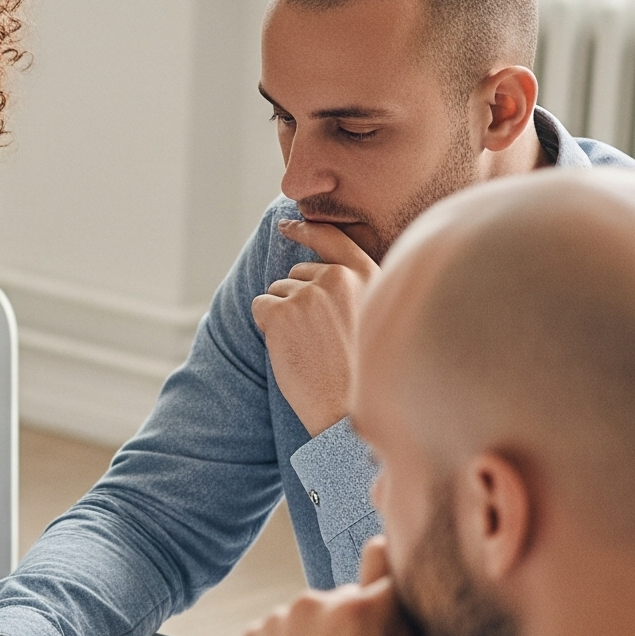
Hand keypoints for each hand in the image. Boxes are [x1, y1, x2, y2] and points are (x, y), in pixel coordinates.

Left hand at [249, 219, 374, 436]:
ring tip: (310, 348)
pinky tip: (289, 348)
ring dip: (284, 317)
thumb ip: (354, 292)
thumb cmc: (364, 373)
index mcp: (368, 277)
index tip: (287, 225)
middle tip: (318, 338)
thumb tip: (317, 273)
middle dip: (298, 300)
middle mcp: (338, 278)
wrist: (349, 409)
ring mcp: (307, 293)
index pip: (333, 238)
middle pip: (299, 274)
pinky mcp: (280, 312)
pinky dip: (265, 326)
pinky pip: (260, 306)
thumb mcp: (375, 319)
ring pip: (277, 292)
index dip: (307, 230)